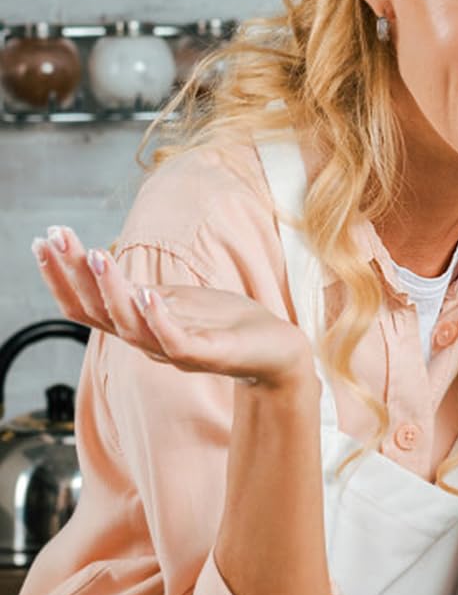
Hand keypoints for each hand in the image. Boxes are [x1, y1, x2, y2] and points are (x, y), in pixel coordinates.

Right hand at [33, 224, 313, 389]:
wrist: (276, 351)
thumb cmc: (225, 323)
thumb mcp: (176, 299)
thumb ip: (140, 290)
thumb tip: (103, 265)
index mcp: (137, 325)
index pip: (85, 304)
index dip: (61, 275)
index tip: (44, 239)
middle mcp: (146, 341)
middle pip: (95, 313)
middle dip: (71, 275)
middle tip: (54, 239)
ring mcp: (174, 350)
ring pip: (129, 326)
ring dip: (112, 290)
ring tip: (98, 256)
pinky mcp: (207, 355)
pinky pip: (174, 341)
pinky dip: (159, 318)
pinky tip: (149, 293)